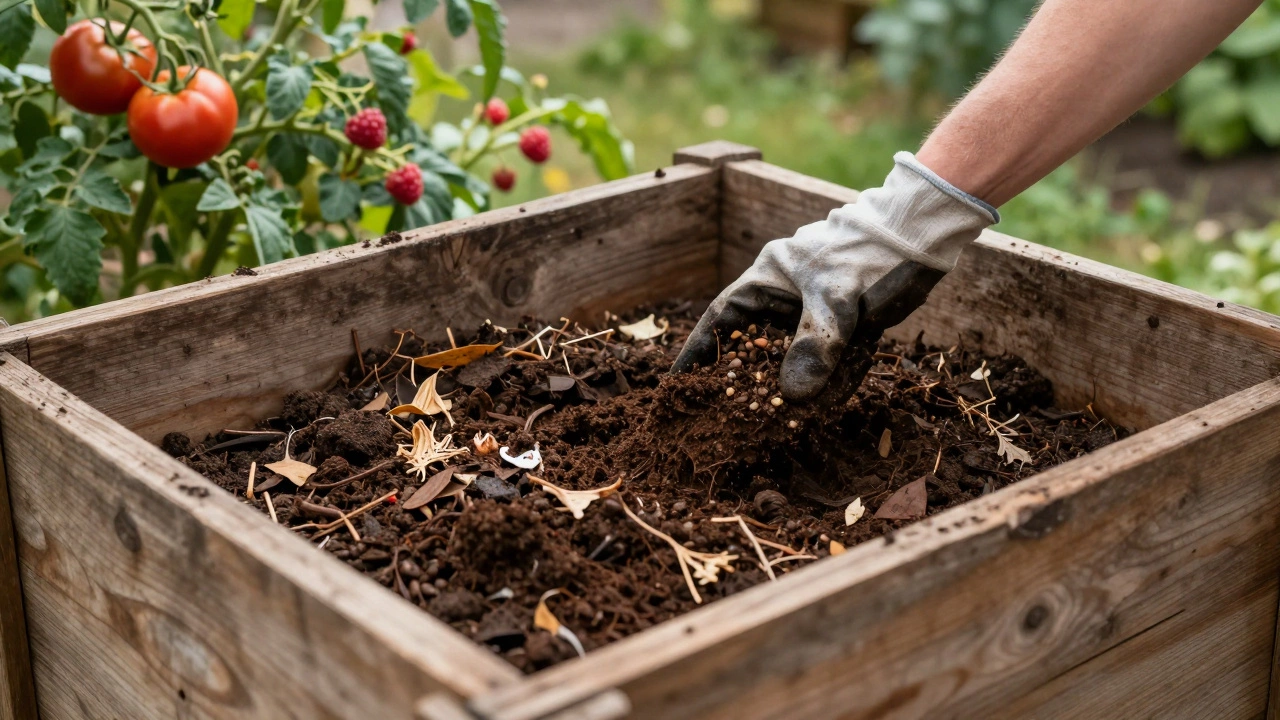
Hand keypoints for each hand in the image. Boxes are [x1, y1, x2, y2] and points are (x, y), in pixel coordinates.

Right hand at [672, 152, 997, 400]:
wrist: (925, 235)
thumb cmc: (871, 253)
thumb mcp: (837, 300)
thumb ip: (813, 345)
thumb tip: (791, 398)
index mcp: (768, 279)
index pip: (721, 319)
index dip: (698, 351)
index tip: (678, 383)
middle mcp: (785, 296)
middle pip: (752, 343)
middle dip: (738, 378)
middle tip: (719, 416)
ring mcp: (815, 310)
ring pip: (790, 355)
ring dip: (783, 385)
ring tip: (767, 422)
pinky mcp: (846, 324)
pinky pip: (827, 359)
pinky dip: (825, 382)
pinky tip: (823, 409)